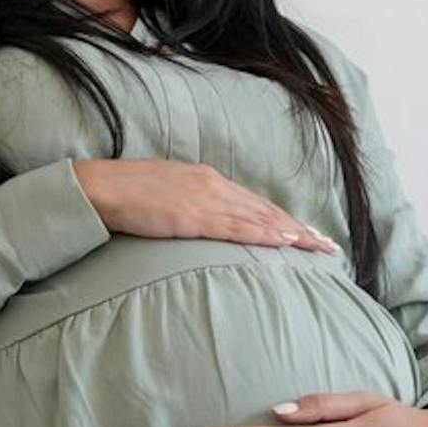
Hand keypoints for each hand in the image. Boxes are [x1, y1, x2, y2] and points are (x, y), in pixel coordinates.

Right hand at [72, 158, 341, 255]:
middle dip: (300, 228)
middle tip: (328, 245)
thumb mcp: (166, 194)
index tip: (306, 232)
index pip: (254, 202)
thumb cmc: (126, 194)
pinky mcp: (194, 215)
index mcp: (206, 180)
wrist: (100, 188)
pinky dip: (265, 233)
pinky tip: (286, 240)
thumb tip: (203, 220)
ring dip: (293, 232)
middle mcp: (213, 185)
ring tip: (318, 247)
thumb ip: (189, 205)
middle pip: (266, 209)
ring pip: (260, 217)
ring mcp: (205, 198)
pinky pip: (237, 226)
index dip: (283, 218)